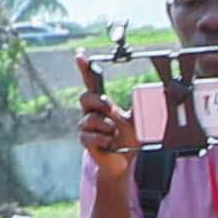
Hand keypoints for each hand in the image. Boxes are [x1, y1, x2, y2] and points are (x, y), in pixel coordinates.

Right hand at [68, 54, 130, 172]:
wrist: (123, 161)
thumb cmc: (128, 139)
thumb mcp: (136, 121)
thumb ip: (134, 108)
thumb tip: (132, 98)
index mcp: (102, 103)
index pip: (91, 82)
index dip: (85, 68)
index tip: (80, 56)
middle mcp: (91, 112)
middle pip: (85, 97)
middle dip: (99, 102)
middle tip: (110, 110)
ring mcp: (86, 126)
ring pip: (90, 119)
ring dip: (106, 127)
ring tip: (114, 134)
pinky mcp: (85, 140)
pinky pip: (90, 136)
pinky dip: (104, 140)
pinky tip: (109, 144)